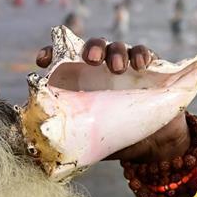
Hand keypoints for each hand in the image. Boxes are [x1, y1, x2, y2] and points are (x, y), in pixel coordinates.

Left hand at [35, 37, 188, 163]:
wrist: (153, 144)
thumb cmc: (115, 139)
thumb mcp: (91, 139)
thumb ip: (73, 137)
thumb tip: (46, 148)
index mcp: (81, 81)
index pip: (62, 60)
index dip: (50, 55)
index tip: (43, 61)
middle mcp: (101, 68)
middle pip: (93, 47)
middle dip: (92, 49)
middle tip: (93, 60)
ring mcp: (125, 66)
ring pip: (117, 47)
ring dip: (116, 53)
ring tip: (118, 68)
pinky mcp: (149, 68)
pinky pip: (144, 54)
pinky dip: (142, 55)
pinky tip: (141, 65)